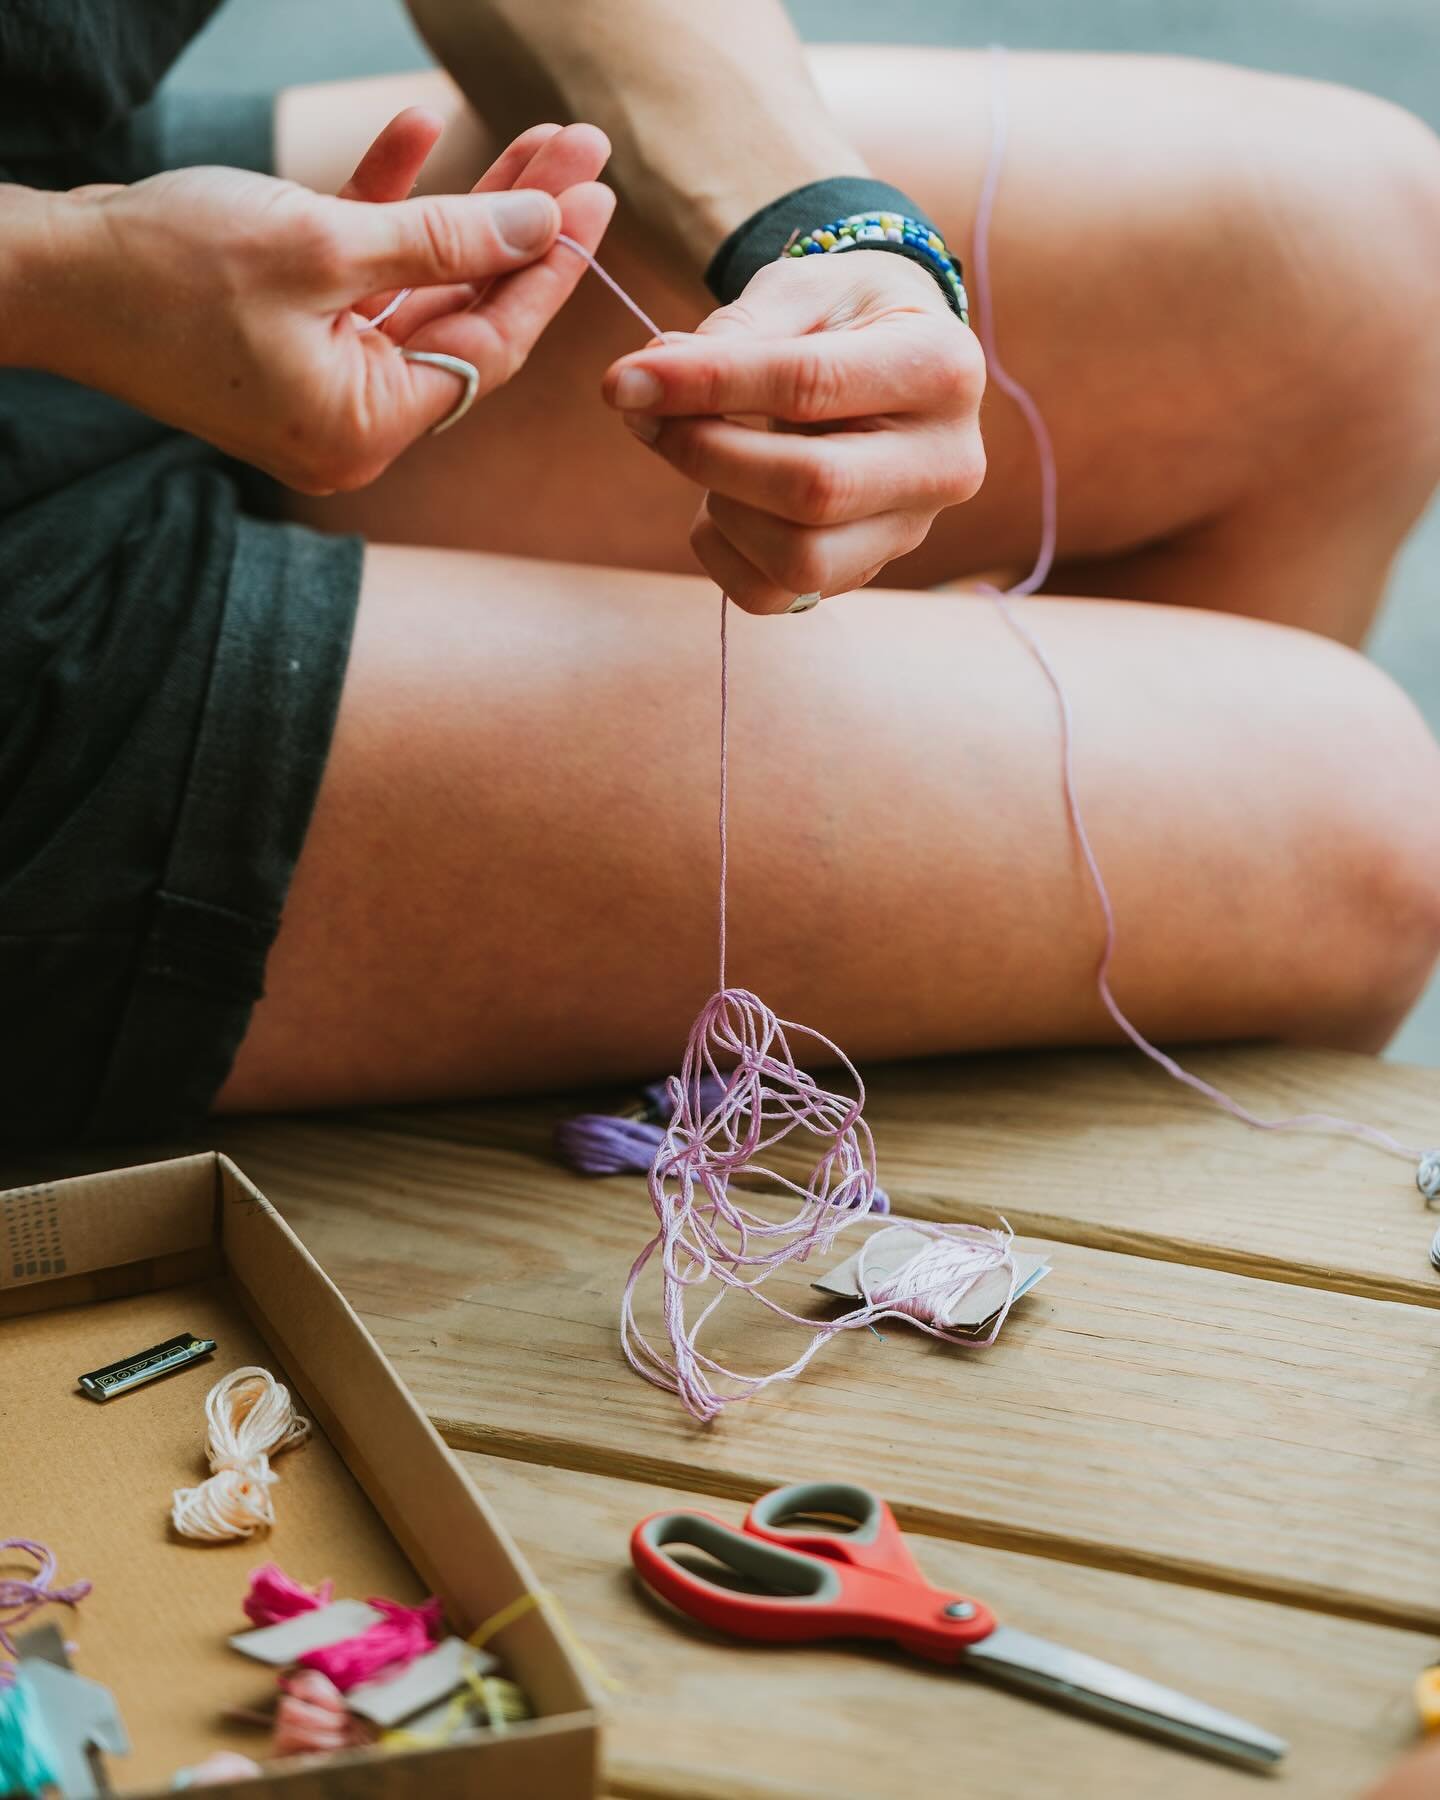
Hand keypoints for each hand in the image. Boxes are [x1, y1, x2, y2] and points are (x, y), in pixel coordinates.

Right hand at [36, 112, 614, 491]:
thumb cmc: (168, 270)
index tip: (596, 200)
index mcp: (364, 429)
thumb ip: (445, 241)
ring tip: (536, 138)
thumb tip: (542, 224)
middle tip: (582, 156)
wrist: (44, 272)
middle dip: (521, 226)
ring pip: (422, 283)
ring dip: (470, 207)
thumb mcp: (323, 247)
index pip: (489, 348)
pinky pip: (360, 266)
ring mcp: (318, 374)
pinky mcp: (286, 328)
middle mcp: (349, 416)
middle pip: (464, 314)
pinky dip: (386, 203)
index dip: (548, 269)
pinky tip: (420, 130)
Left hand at [602, 250, 985, 613]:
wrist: (890, 354)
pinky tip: (720, 502)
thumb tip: (646, 381)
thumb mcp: (799, 290)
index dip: (708, 385)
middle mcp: (945, 463)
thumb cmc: (841, 314)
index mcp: (941, 368)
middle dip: (709, 455)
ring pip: (801, 560)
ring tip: (703, 454)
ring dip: (722, 509)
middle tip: (647, 419)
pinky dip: (723, 554)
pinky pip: (777, 596)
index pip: (811, 385)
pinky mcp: (867, 570)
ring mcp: (911, 529)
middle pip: (815, 490)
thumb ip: (733, 332)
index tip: (623, 379)